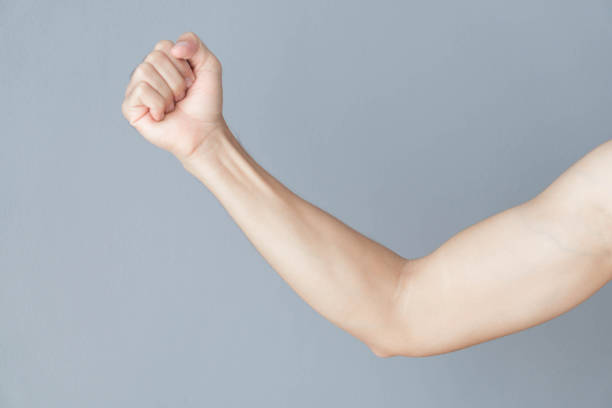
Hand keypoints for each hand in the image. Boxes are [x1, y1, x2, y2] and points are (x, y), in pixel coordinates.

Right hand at [122, 32, 224, 160]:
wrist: (204, 132)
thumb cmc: (205, 103)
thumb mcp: (209, 66)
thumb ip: (195, 44)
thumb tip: (174, 46)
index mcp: (161, 62)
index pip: (164, 46)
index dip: (182, 65)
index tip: (191, 81)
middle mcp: (145, 73)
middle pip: (154, 57)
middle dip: (176, 80)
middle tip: (182, 96)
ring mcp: (135, 90)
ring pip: (145, 71)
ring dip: (168, 93)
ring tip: (172, 106)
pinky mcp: (130, 108)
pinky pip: (141, 90)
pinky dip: (158, 104)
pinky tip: (162, 115)